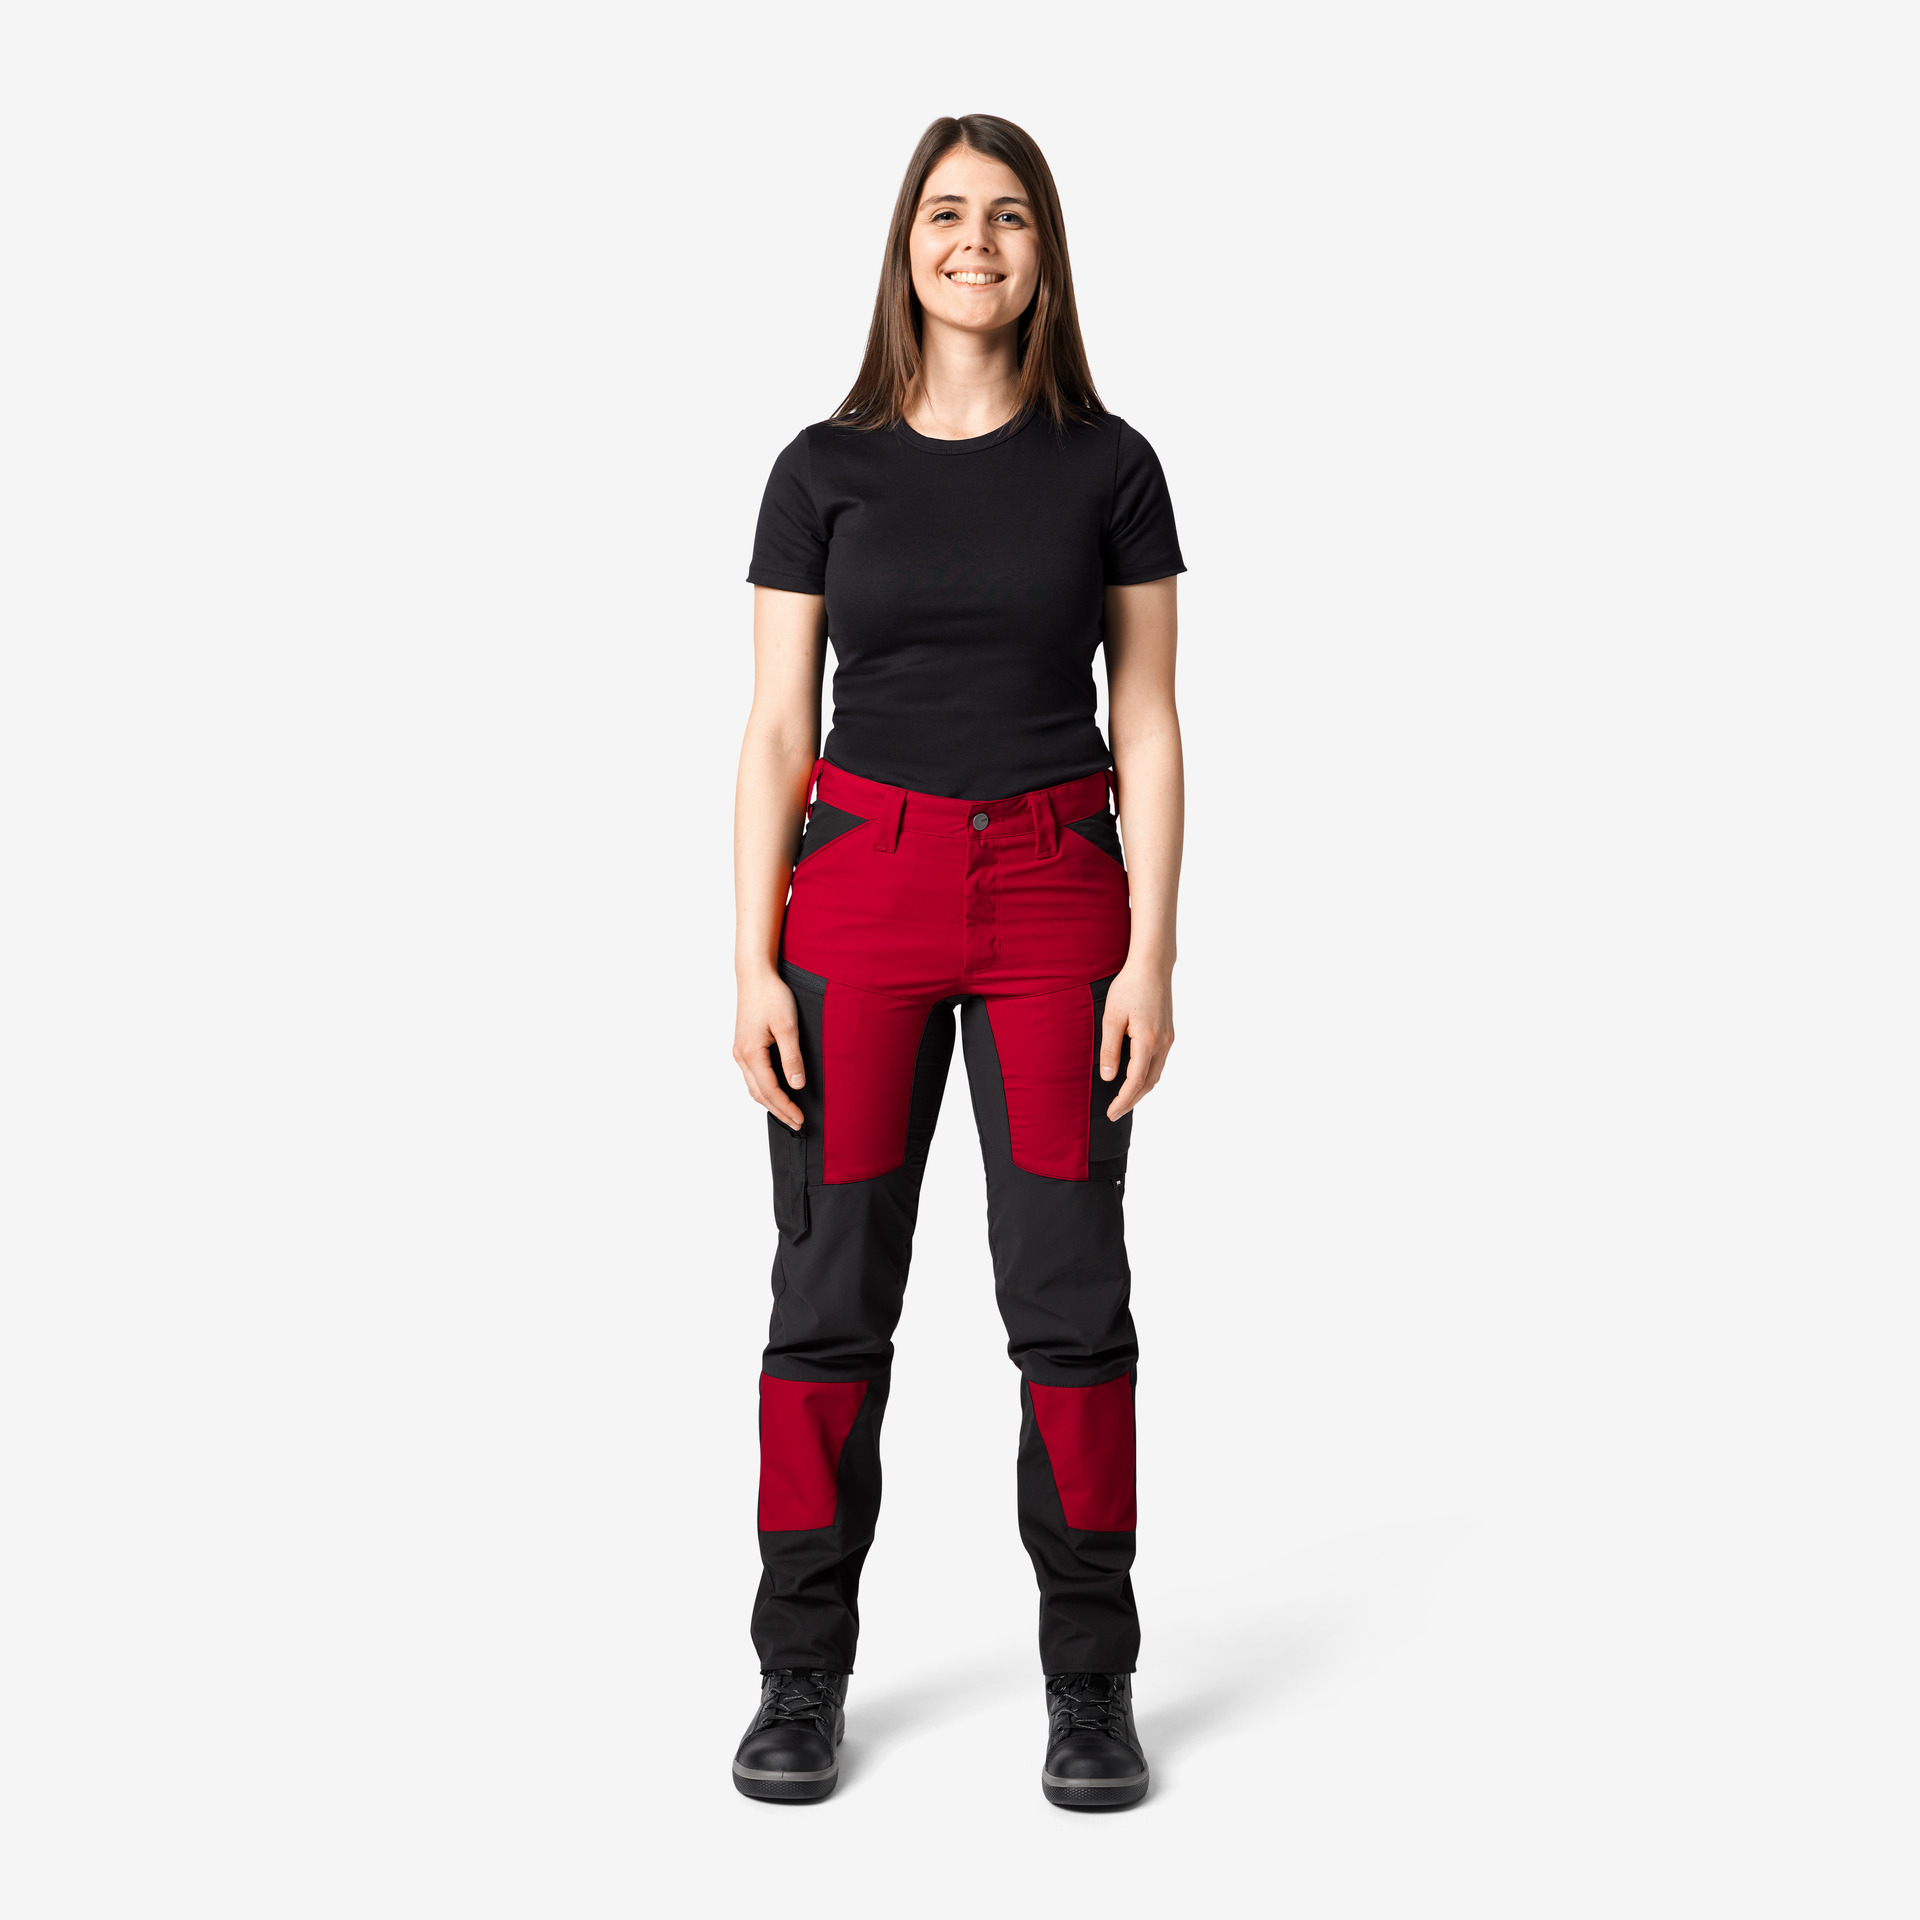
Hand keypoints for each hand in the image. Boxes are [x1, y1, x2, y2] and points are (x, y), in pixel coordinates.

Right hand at [733, 969, 804, 1129]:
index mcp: (750, 1053)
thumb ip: (791, 1056)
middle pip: (759, 1094)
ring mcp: (739, 1051)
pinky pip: (752, 1076)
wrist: (754, 976)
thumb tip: (796, 1084)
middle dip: (778, 1111)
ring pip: (753, 1087)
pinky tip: (775, 1093)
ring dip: (770, 1103)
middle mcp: (740, 1056)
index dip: (785, 1107)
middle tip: (797, 1124)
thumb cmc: (771, 996)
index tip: (800, 1119)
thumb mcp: (787, 1025)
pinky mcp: (743, 1046)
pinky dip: (764, 1090)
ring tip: (788, 1114)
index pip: (769, 1090)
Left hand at [1099, 960, 1174, 1121]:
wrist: (1152, 966)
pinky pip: (1159, 1063)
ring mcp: (1169, 1039)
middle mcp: (1163, 1043)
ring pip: (1156, 1074)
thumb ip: (1110, 1049)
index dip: (1123, 1100)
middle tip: (1114, 1113)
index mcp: (1148, 1041)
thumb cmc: (1129, 987)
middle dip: (1131, 1101)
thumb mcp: (1112, 1018)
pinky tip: (1136, 1079)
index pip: (1135, 1080)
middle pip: (1149, 1083)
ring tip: (1123, 1101)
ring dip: (1140, 1090)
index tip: (1111, 1113)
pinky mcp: (1168, 1033)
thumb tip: (1108, 1077)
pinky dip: (1147, 1077)